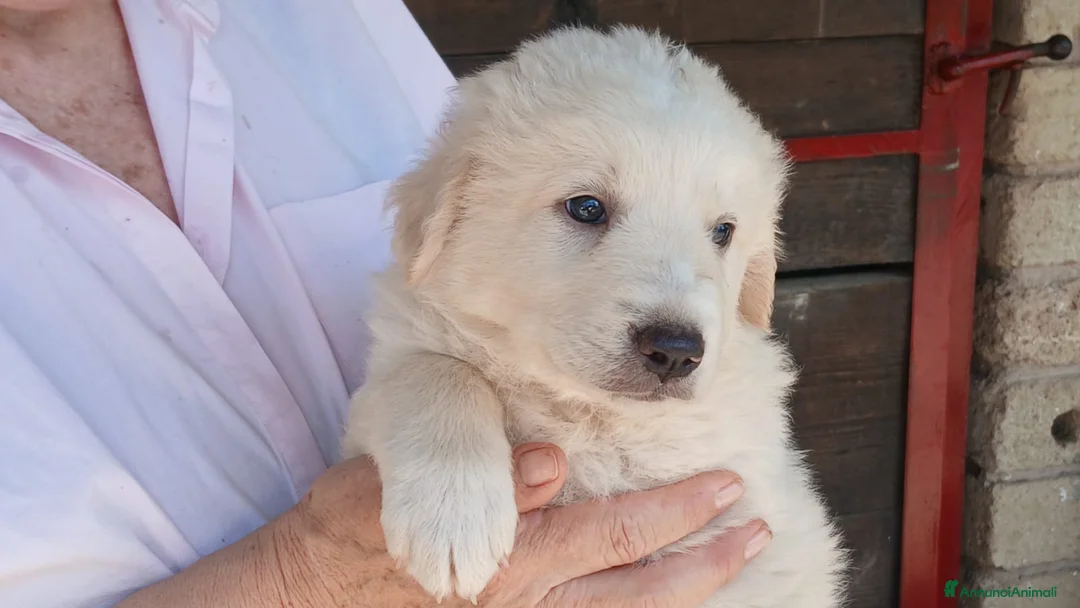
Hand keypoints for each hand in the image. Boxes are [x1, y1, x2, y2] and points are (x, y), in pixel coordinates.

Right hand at [285, 444, 769, 607]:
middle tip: (756, 525)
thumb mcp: (393, 487)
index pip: (615, 535)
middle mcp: (526, 601)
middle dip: (705, 555)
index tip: (726, 488)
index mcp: (508, 556)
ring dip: (691, 589)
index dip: (678, 513)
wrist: (306, 597)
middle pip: (639, 584)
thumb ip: (478, 477)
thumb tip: (555, 463)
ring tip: (739, 558)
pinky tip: (670, 602)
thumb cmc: (347, 531)